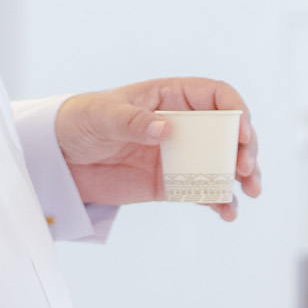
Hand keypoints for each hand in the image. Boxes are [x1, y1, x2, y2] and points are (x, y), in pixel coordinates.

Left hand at [55, 78, 261, 222]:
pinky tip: (226, 212)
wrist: (58, 158)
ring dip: (241, 176)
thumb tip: (165, 130)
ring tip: (250, 191)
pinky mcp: (168, 183)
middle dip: (245, 148)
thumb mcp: (102, 116)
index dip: (236, 111)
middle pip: (228, 131)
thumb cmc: (79, 121)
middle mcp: (181, 124)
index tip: (242, 133)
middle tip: (245, 169)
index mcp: (170, 96)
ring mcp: (177, 154)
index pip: (216, 96)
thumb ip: (133, 121)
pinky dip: (218, 200)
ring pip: (222, 162)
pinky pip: (201, 190)